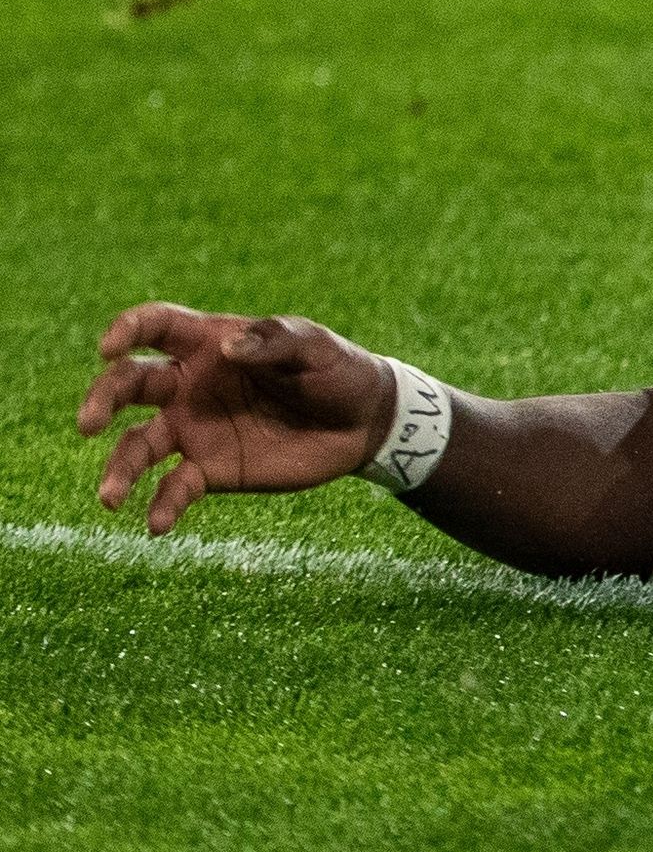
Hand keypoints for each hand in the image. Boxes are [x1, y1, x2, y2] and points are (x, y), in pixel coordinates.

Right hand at [77, 305, 399, 532]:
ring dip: (119, 469)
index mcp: (210, 344)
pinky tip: (158, 524)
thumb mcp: (316, 348)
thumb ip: (275, 340)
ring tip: (110, 497)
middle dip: (101, 400)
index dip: (125, 331)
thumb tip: (229, 347)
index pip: (154, 327)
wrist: (364, 423)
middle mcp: (189, 386)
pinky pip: (173, 488)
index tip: (107, 348)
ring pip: (137, 446)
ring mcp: (194, 430)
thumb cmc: (337, 371)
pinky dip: (162, 505)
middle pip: (128, 385)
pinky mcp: (210, 470)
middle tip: (88, 424)